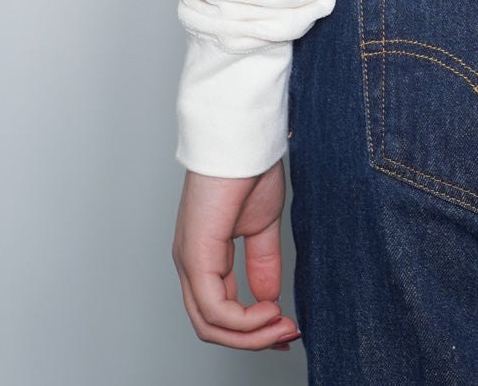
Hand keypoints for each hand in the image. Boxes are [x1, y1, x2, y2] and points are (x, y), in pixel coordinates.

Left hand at [172, 159, 301, 350]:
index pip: (220, 311)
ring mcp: (189, 261)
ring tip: (282, 324)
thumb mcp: (262, 226)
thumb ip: (264, 263)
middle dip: (253, 339)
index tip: (287, 329)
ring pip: (210, 325)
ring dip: (251, 335)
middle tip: (288, 334)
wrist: (244, 138)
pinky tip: (270, 309)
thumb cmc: (249, 168)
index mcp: (204, 256)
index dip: (253, 329)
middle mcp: (190, 264)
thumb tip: (270, 299)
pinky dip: (245, 320)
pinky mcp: (195, 255)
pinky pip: (215, 308)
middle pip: (211, 327)